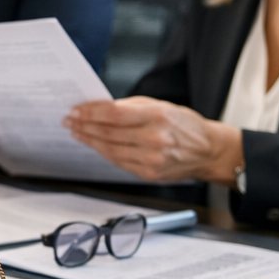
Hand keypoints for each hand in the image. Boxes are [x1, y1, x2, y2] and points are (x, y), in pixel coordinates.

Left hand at [64, 96, 242, 184]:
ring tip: (76, 132)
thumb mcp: (161, 106)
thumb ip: (131, 107)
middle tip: (69, 120)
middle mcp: (154, 139)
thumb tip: (100, 108)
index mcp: (157, 116)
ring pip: (110, 149)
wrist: (208, 151)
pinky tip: (94, 145)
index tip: (76, 110)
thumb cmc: (185, 125)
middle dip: (85, 126)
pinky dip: (104, 153)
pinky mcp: (148, 173)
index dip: (91, 113)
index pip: (114, 114)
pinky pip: (118, 162)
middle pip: (109, 133)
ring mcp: (151, 159)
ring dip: (89, 140)